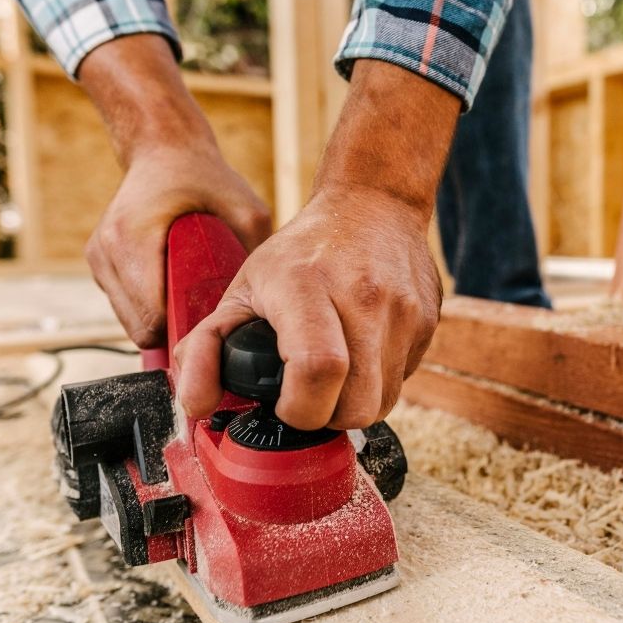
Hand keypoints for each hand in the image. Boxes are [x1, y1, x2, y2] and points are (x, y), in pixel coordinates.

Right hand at [77, 35, 270, 346]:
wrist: (162, 149)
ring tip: (192, 298)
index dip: (183, 331)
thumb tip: (269, 297)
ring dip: (161, 318)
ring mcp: (98, 259)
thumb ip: (254, 250)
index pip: (151, 318)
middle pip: (139, 327)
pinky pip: (126, 306)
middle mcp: (107, 252)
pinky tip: (174, 286)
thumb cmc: (203, 176)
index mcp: (133, 239)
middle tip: (208, 316)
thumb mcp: (245, 208)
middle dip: (174, 329)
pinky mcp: (99, 263)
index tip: (211, 327)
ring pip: (130, 321)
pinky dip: (150, 305)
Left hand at [176, 59, 459, 429]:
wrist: (374, 204)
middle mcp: (363, 296)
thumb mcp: (242, 287)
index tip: (286, 405)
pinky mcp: (428, 320)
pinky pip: (403, 379)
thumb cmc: (301, 253)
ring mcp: (404, 310)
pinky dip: (378, 381)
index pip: (317, 370)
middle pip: (358, 405)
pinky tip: (362, 352)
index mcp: (306, 286)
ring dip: (355, 403)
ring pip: (384, 402)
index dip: (301, 409)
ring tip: (335, 374)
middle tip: (310, 396)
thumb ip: (206, 347)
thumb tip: (194, 404)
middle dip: (329, 418)